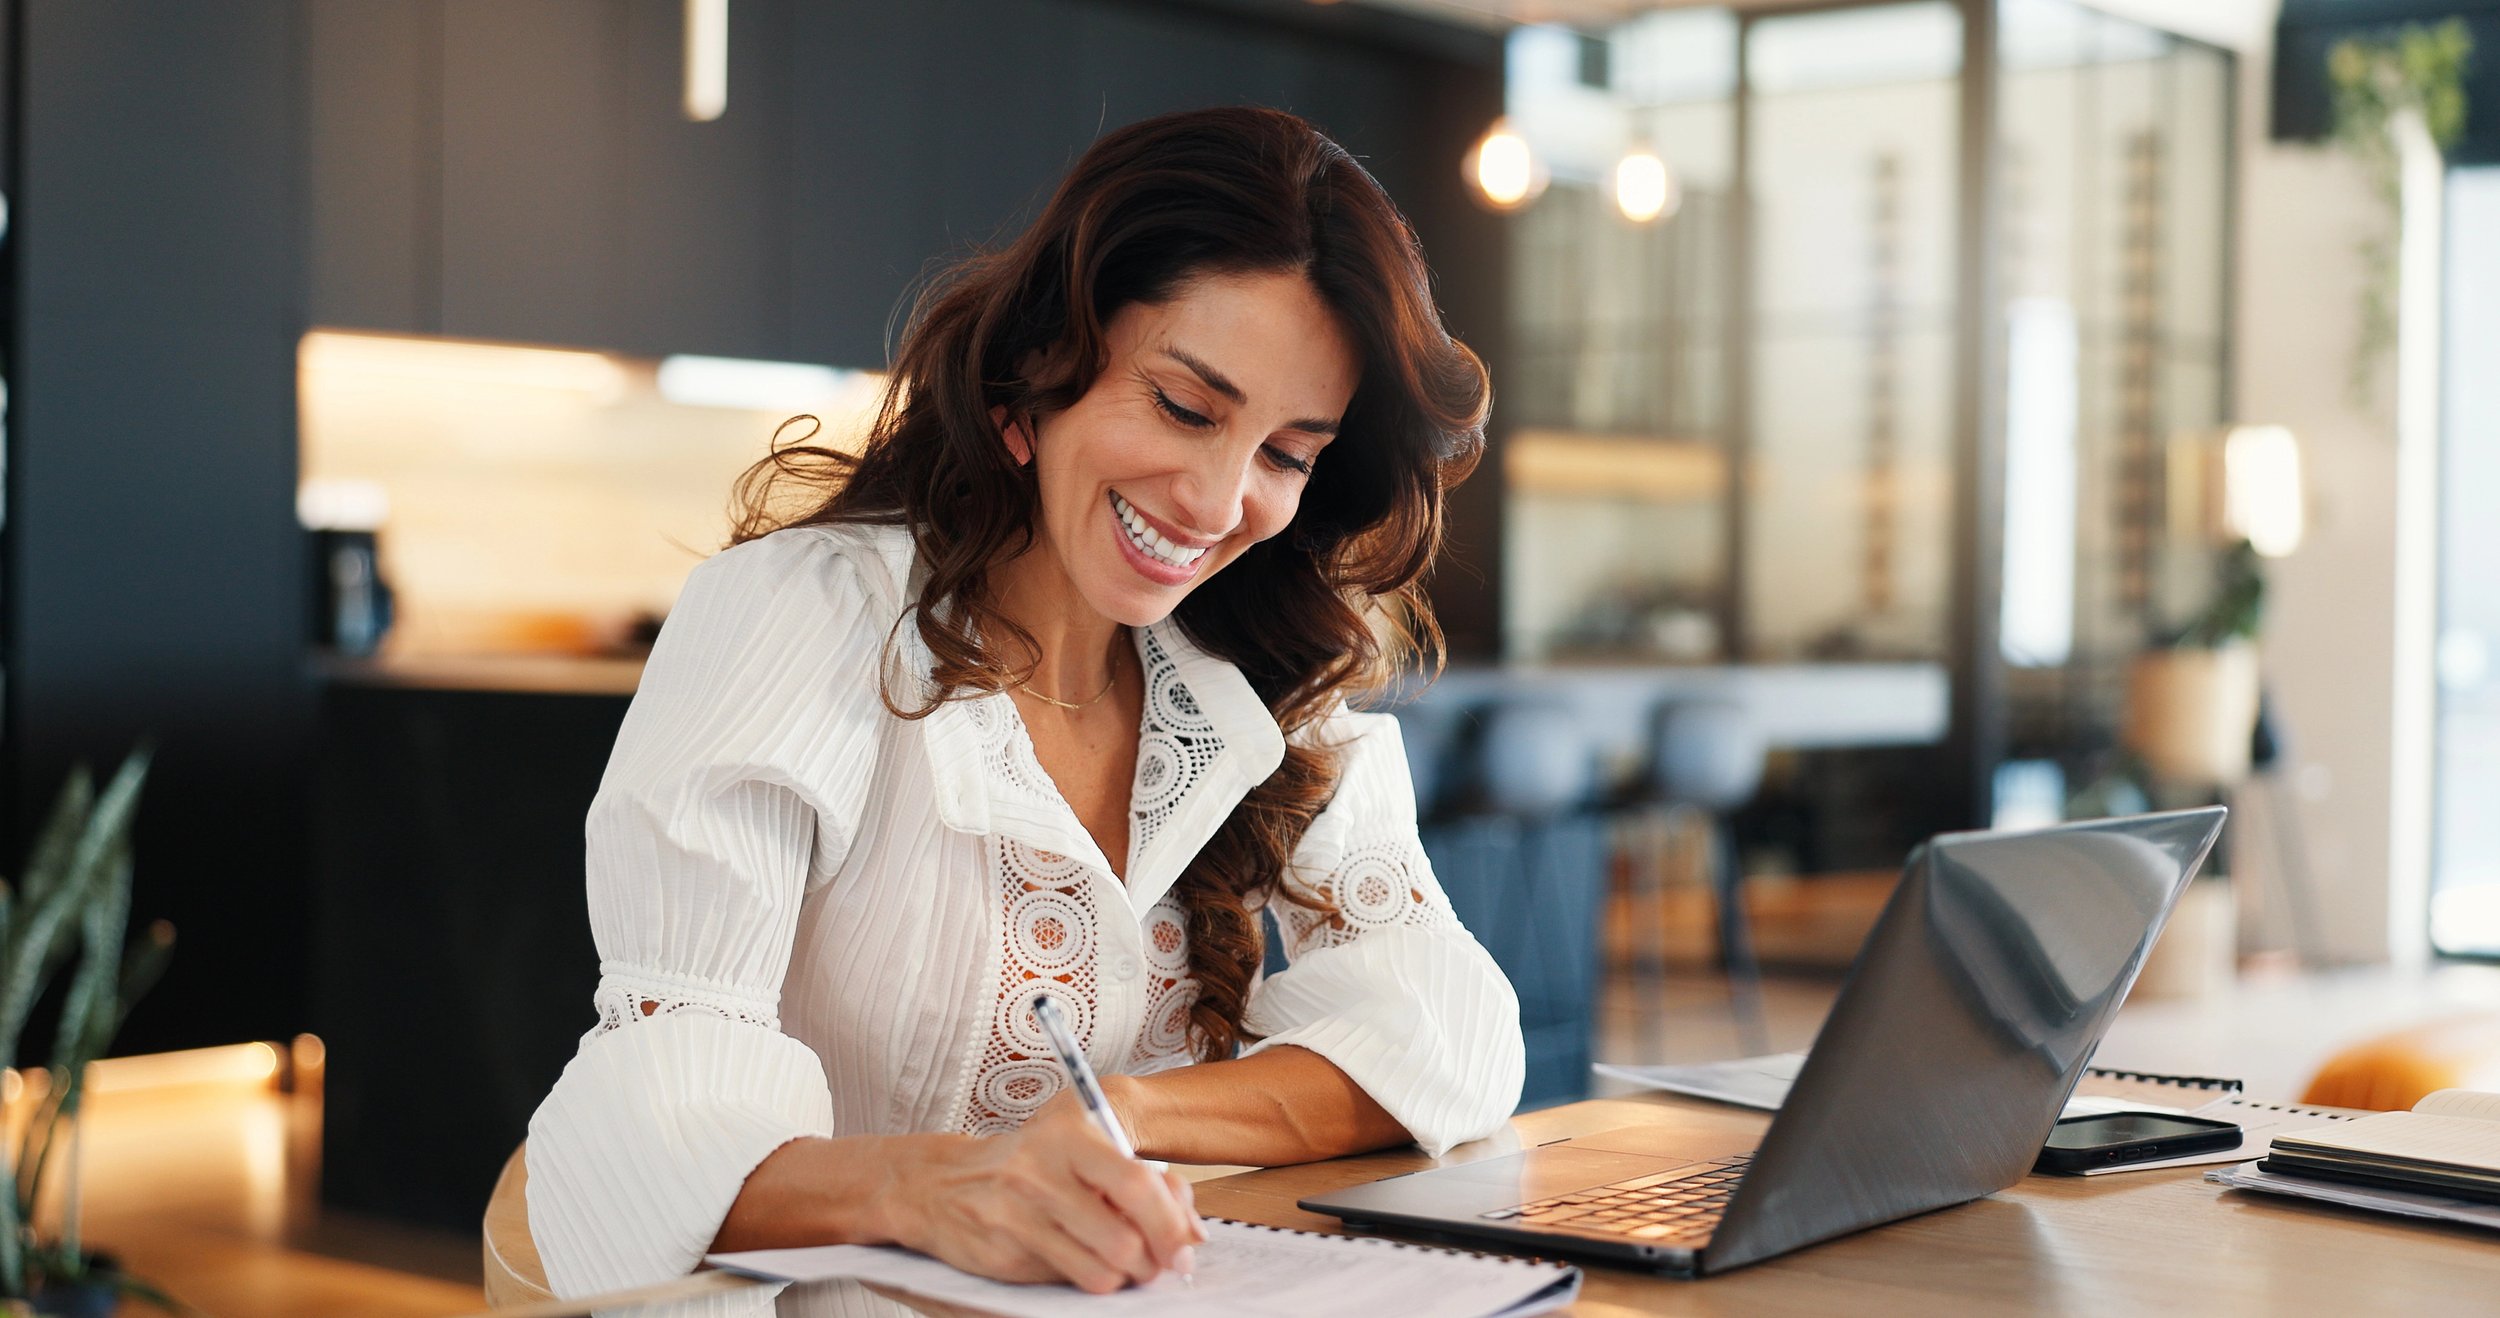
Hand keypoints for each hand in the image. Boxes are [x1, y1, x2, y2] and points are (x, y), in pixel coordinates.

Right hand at [881, 1089, 1205, 1293]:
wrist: (939, 1184)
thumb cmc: (1028, 1166)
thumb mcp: (1079, 1152)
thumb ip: (1137, 1181)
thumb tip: (1192, 1234)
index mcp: (1068, 1136)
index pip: (1136, 1184)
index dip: (1172, 1223)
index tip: (1188, 1244)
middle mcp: (1041, 1172)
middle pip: (1124, 1237)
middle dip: (1154, 1261)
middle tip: (1160, 1264)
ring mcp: (1019, 1216)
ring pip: (1101, 1270)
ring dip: (1126, 1278)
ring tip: (1125, 1266)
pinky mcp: (1004, 1254)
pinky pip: (1068, 1281)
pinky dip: (1089, 1280)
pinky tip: (1083, 1263)